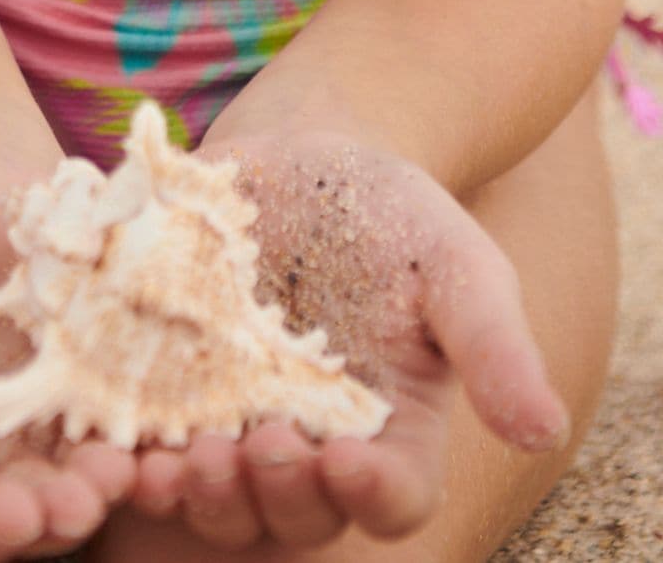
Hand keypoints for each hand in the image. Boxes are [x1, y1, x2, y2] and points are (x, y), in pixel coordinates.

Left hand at [123, 122, 567, 549]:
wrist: (304, 150)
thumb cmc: (397, 212)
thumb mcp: (458, 263)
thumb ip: (496, 344)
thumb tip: (543, 427)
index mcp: (392, 434)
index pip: (389, 496)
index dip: (370, 494)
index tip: (348, 460)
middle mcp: (313, 449)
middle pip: (295, 511)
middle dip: (274, 494)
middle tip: (255, 451)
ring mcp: (235, 425)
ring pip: (218, 497)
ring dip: (201, 494)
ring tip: (184, 461)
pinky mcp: (167, 390)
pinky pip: (149, 445)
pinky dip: (134, 458)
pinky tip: (119, 447)